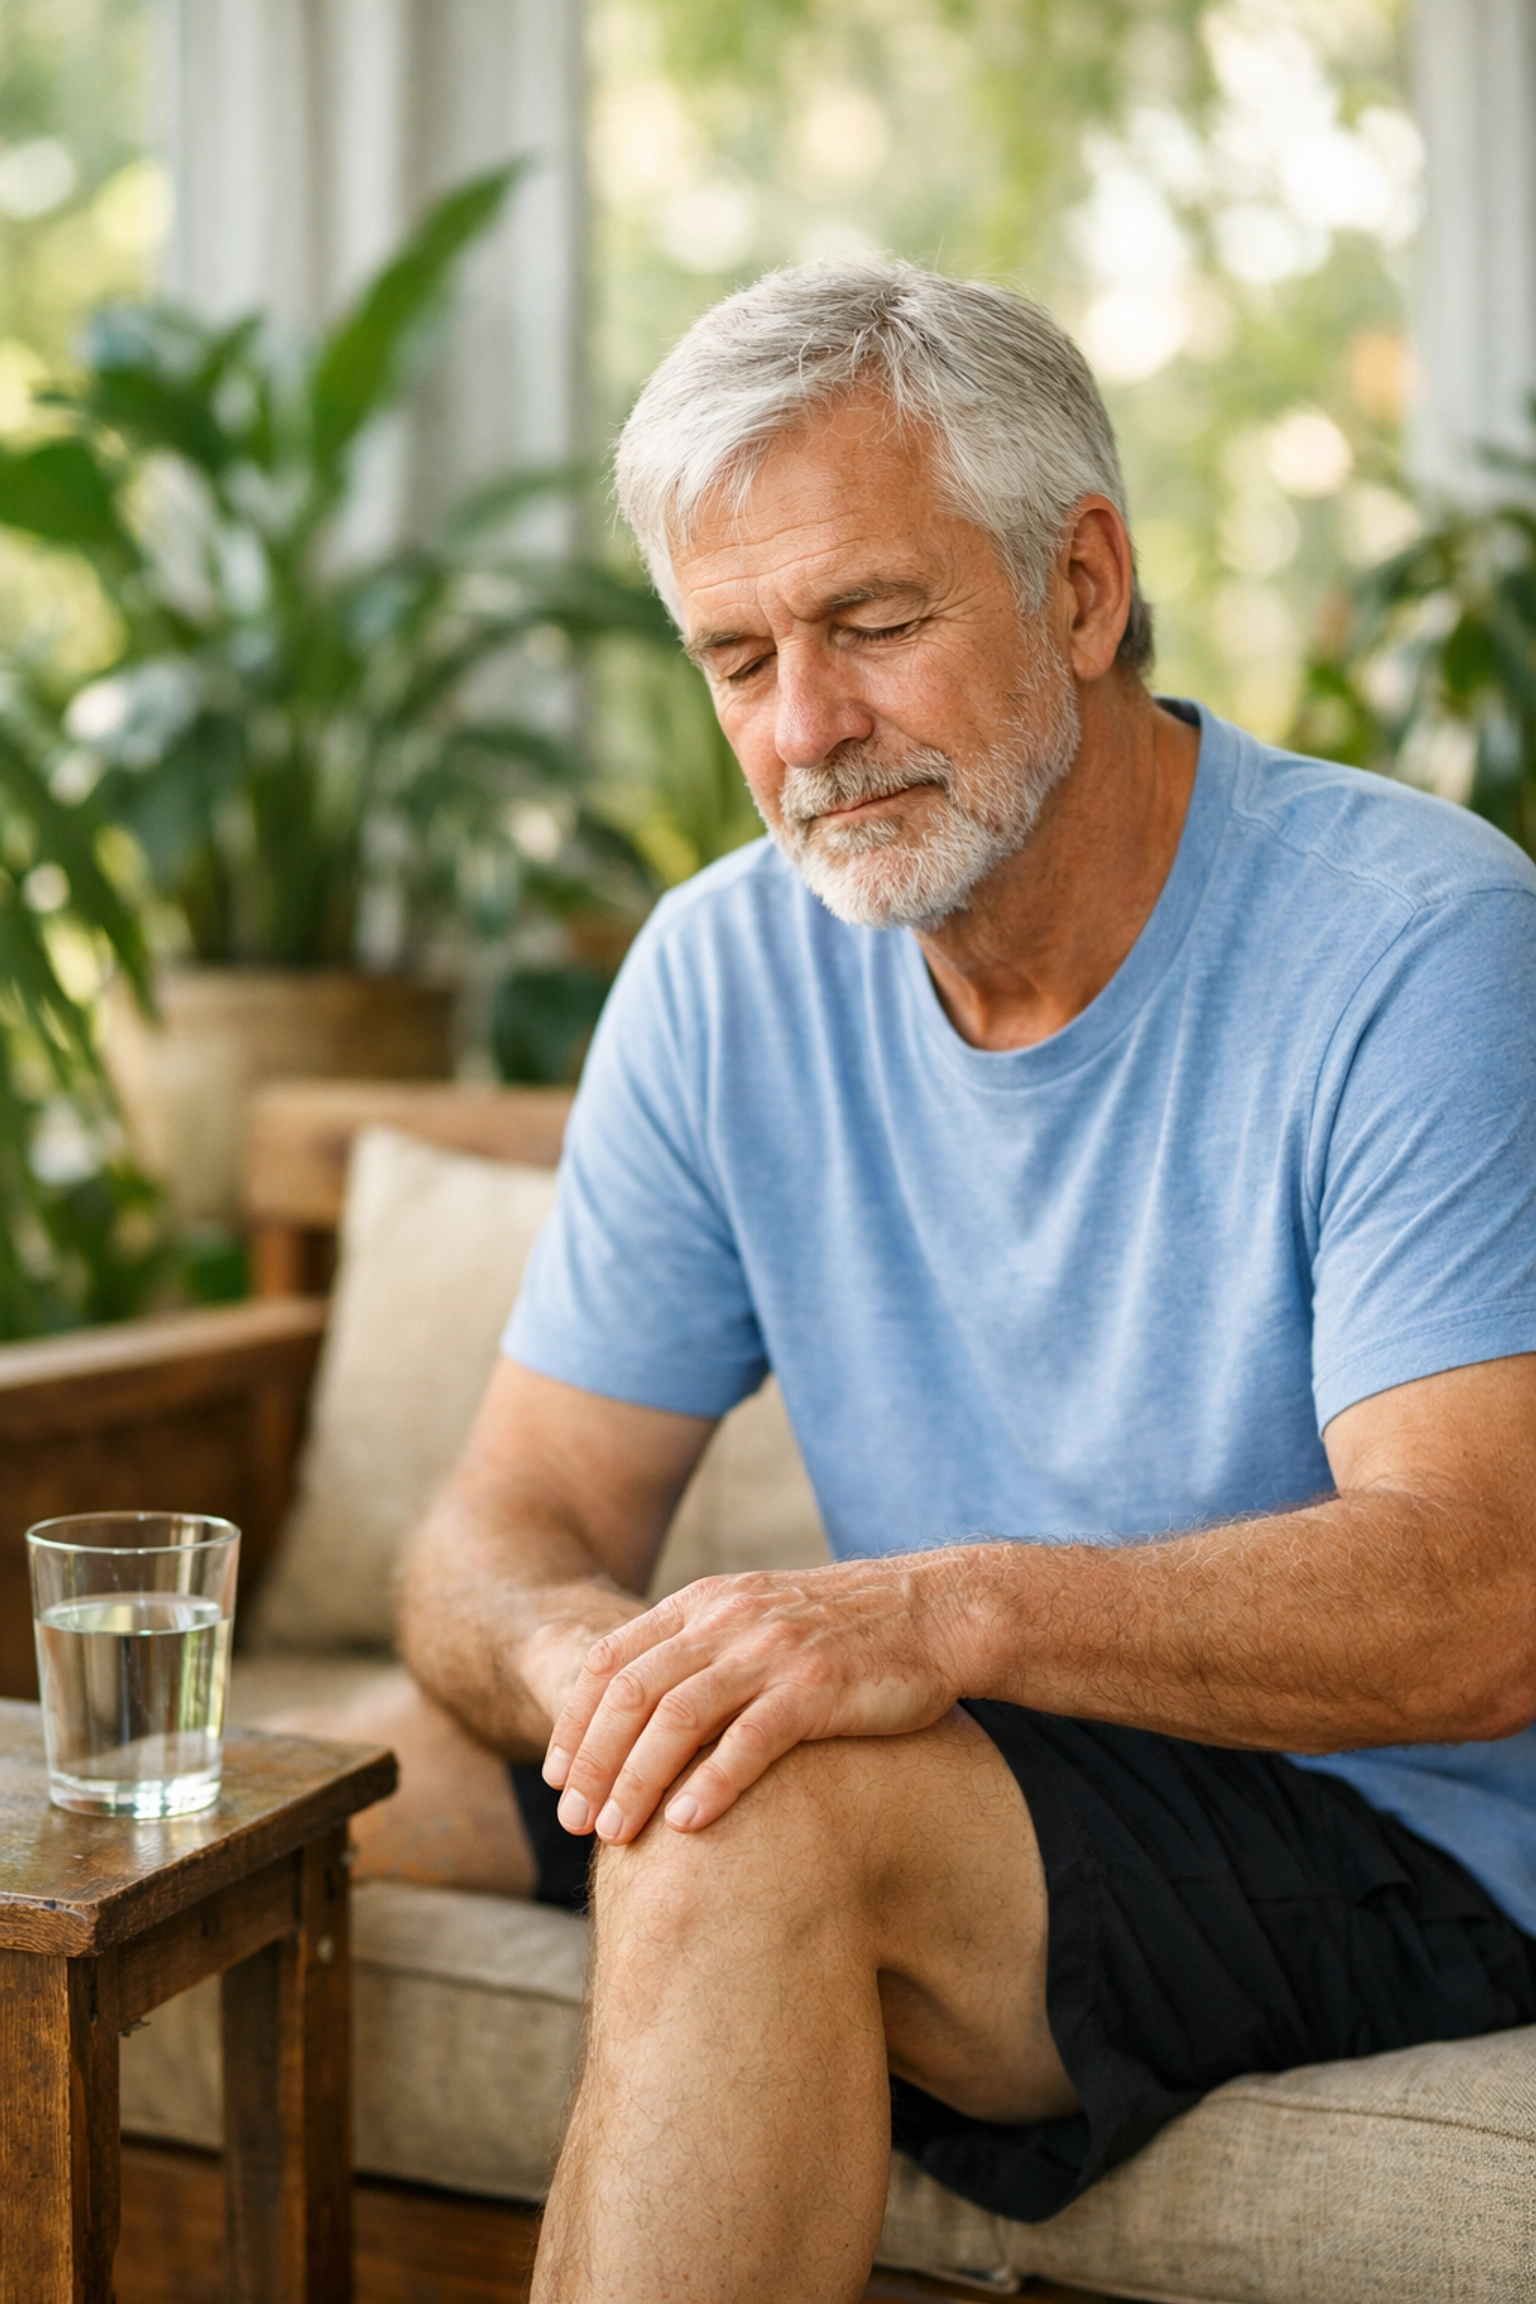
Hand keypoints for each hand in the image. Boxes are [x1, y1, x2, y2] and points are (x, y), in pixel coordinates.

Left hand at [541, 1553, 968, 1842]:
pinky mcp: (817, 1687)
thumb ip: (700, 1651)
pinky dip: (712, 1782)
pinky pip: (750, 1738)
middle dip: (592, 1762)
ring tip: (614, 1834)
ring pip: (678, 1716)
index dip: (573, 1721)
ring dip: (637, 1779)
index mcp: (705, 1604)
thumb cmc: (843, 1631)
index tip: (555, 1777)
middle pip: (632, 1692)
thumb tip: (637, 1713)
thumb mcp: (757, 1619)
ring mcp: (772, 1652)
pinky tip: (686, 1825)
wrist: (936, 1612)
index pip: (610, 1660)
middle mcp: (729, 1620)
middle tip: (573, 1822)